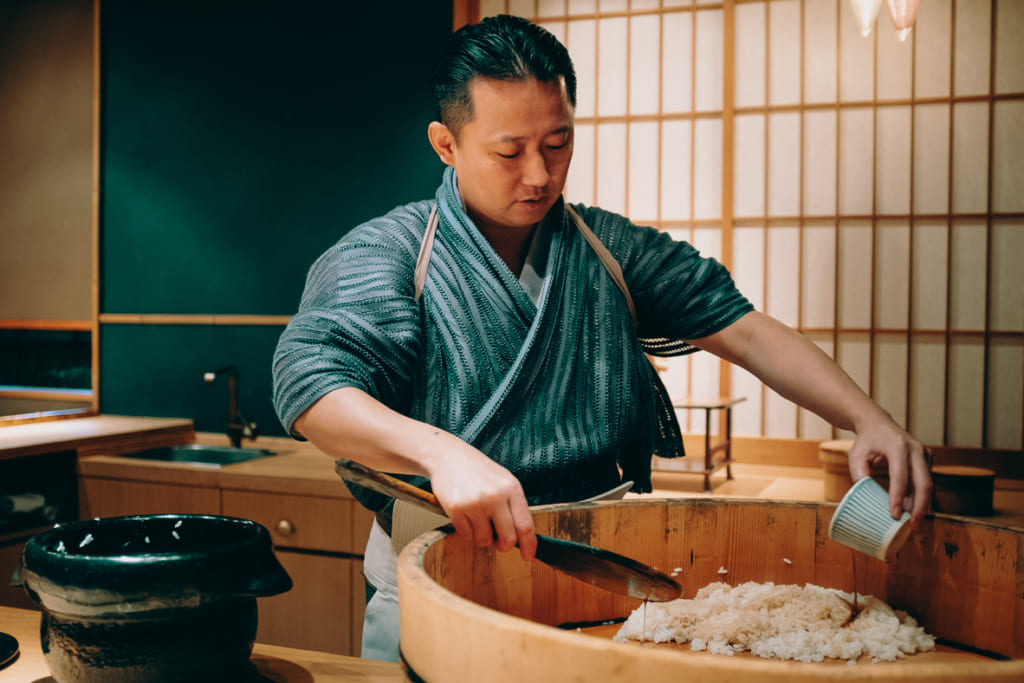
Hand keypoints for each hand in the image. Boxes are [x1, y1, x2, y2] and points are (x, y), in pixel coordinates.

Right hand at [425, 440, 537, 561]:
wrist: (448, 456)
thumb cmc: (477, 470)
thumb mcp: (503, 481)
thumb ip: (513, 506)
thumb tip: (521, 537)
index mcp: (511, 488)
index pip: (525, 525)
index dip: (528, 545)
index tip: (527, 555)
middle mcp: (495, 496)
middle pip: (508, 539)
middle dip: (503, 546)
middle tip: (498, 541)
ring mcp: (475, 503)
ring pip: (484, 540)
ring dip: (481, 537)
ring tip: (477, 519)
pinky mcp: (456, 509)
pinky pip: (466, 536)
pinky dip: (466, 532)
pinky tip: (464, 515)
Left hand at [846, 420, 932, 528]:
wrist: (878, 424)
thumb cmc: (866, 441)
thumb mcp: (856, 455)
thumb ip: (859, 474)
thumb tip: (866, 495)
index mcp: (897, 446)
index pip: (900, 476)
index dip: (898, 498)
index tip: (894, 515)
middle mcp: (916, 449)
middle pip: (924, 483)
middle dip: (920, 507)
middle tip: (913, 526)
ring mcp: (924, 453)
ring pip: (928, 485)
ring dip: (921, 504)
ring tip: (910, 522)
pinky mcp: (927, 459)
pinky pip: (926, 481)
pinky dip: (919, 496)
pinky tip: (910, 508)